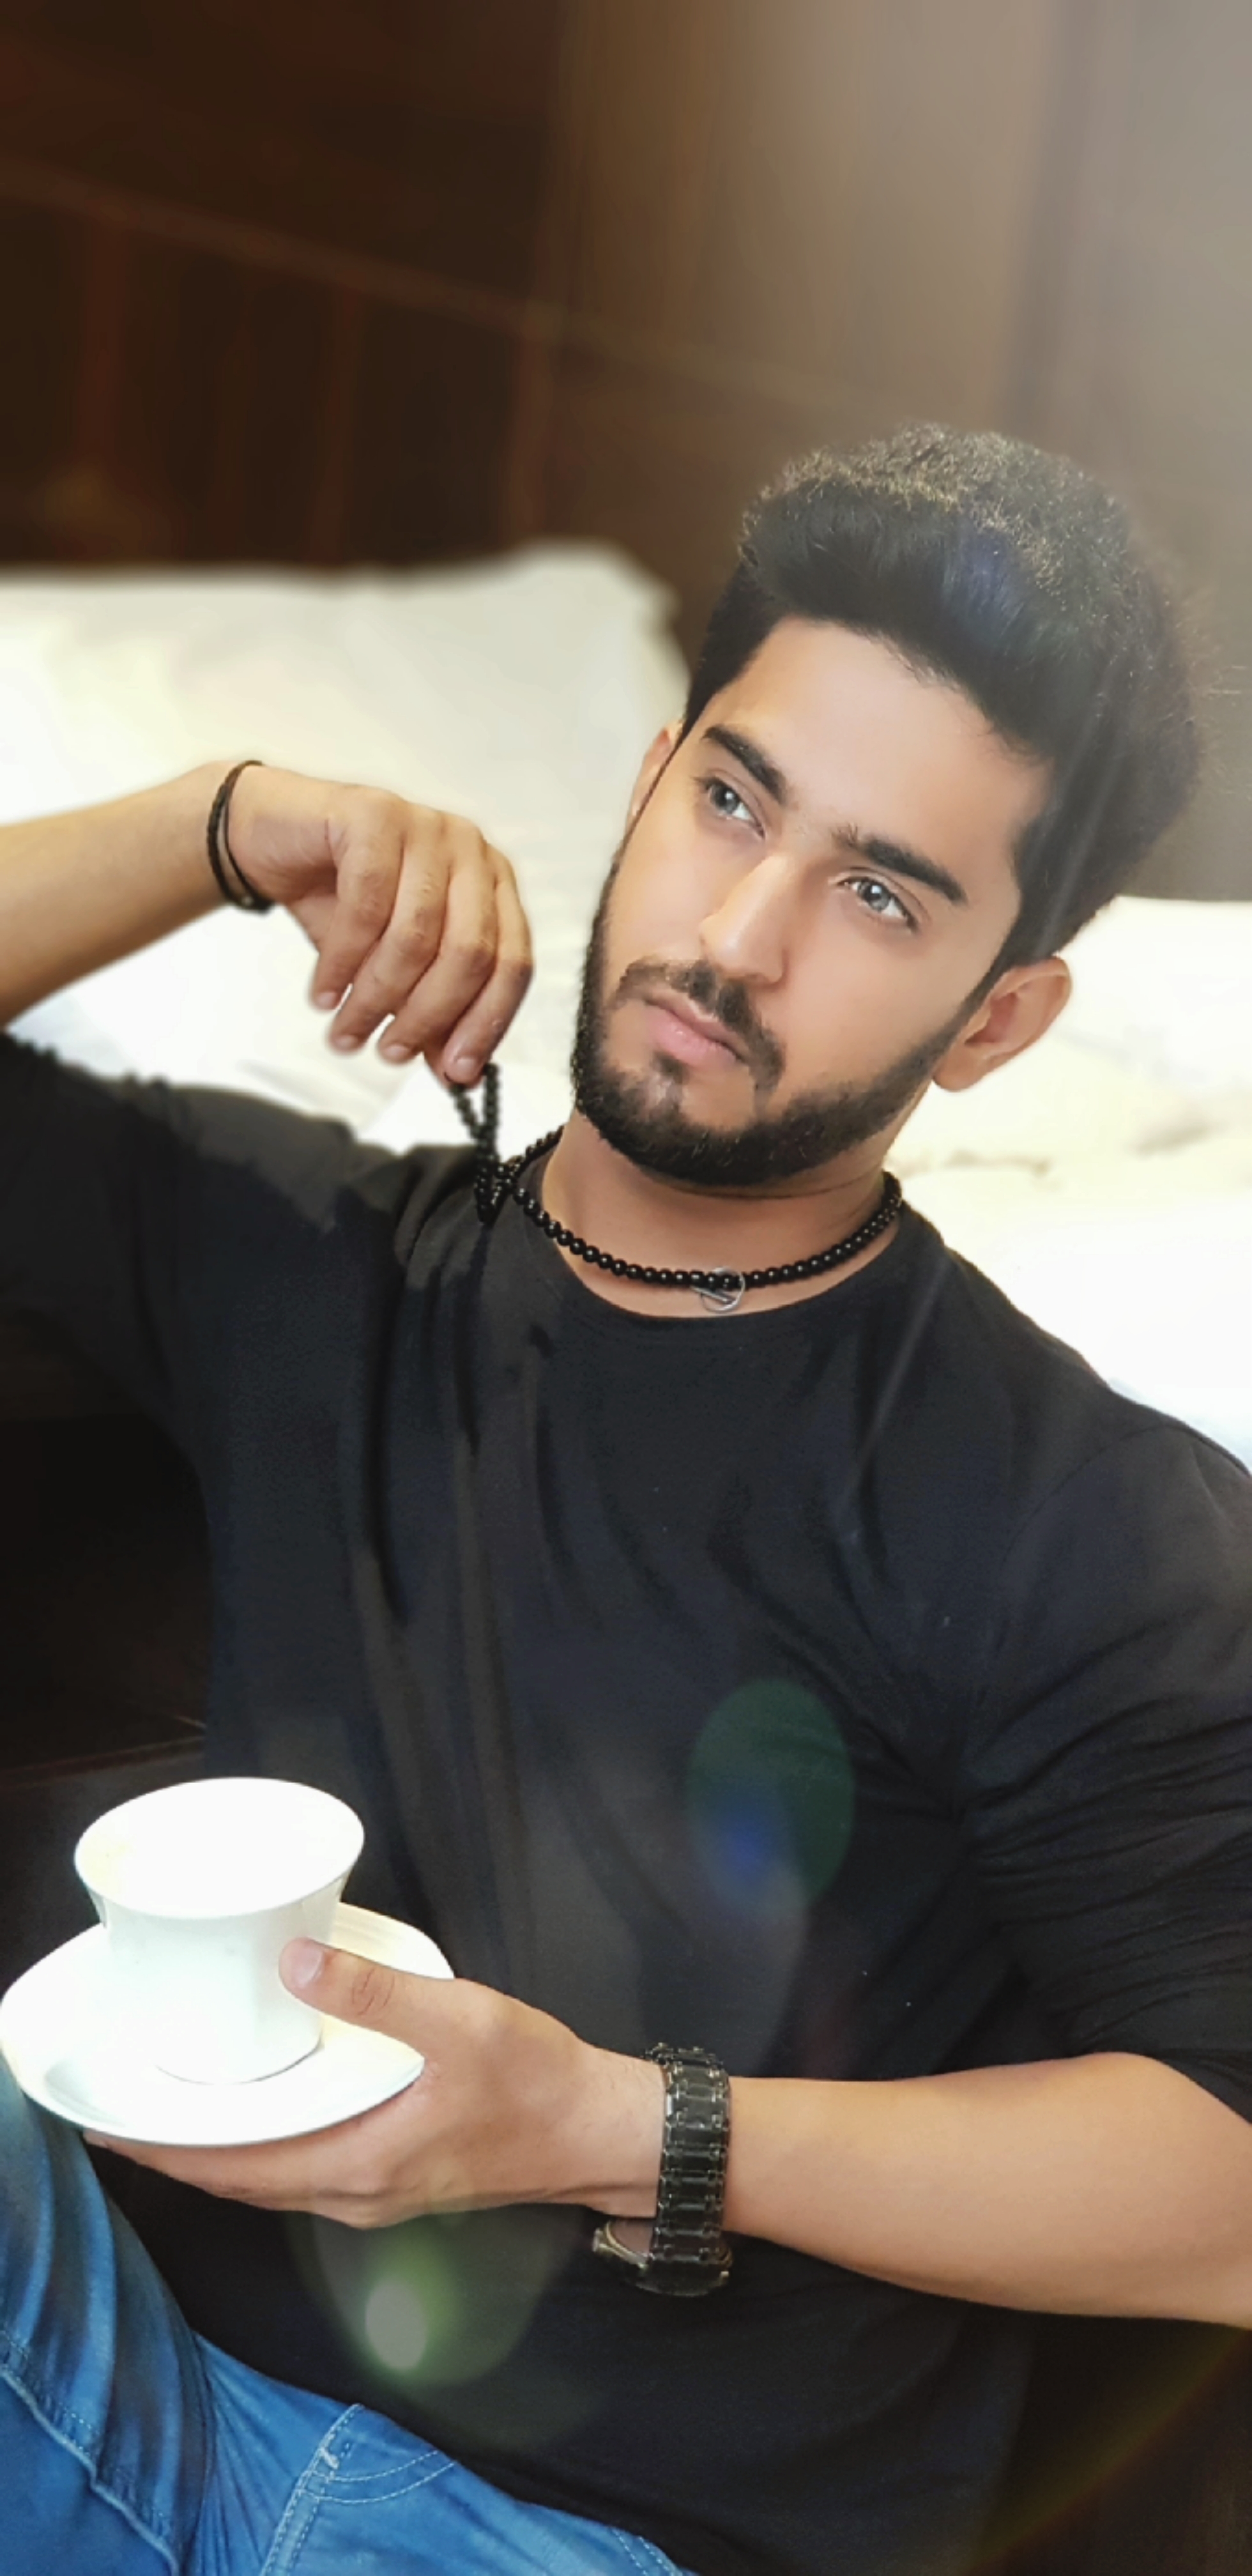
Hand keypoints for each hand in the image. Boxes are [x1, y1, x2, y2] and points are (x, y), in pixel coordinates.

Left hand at [88, 1941, 663, 2230]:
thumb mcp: (456, 2021)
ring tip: (181, 2110)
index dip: (170, 2150)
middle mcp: (357, 2192)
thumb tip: (292, 1962)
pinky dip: (269, 2147)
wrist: (599, 2132)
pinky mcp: (399, 2177)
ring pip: (275, 2179)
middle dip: (182, 2152)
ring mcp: (378, 2191)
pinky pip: (307, 2169)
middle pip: (243, 2181)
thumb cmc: (536, 2083)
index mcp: (358, 2165)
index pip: (236, 2168)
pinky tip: (268, 2110)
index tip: (113, 2129)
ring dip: (223, 2152)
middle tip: (126, 2115)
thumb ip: (374, 1993)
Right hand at [225, 766, 531, 1082]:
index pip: (513, 963)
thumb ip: (432, 1015)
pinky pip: (366, 905)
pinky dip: (342, 961)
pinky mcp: (374, 814)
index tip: (456, 1073)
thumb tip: (458, 1074)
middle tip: (390, 1054)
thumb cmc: (340, 898)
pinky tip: (323, 993)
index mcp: (492, 884)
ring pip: (415, 934)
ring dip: (375, 997)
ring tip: (345, 1032)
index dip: (486, 1023)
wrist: (272, 840)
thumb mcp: (392, 967)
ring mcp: (424, 825)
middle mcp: (468, 850)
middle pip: (470, 952)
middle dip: (427, 1016)